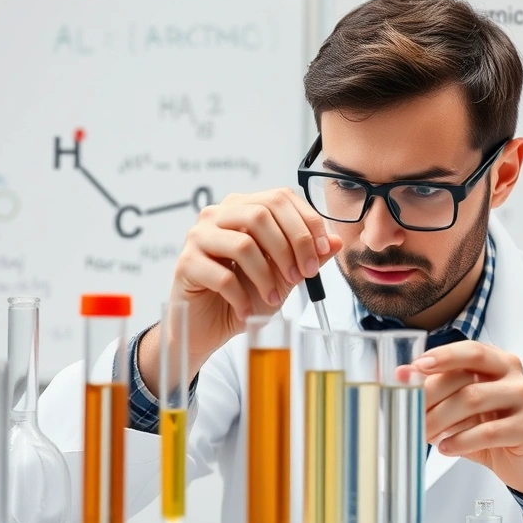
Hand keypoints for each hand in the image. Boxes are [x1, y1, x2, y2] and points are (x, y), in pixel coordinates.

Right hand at [140, 188, 342, 386]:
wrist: (208, 325)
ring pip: (243, 244)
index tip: (321, 253)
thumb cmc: (245, 293)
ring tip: (274, 298)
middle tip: (302, 277)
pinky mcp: (186, 264)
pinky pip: (222, 276)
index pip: (280, 198)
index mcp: (242, 207)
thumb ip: (308, 255)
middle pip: (261, 214)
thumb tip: (337, 241)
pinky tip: (246, 310)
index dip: (306, 223)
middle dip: (290, 247)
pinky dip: (242, 297)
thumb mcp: (284, 274)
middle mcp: (217, 215)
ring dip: (267, 275)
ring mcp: (198, 237)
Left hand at [410, 340, 522, 494]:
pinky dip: (461, 440)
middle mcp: (513, 374)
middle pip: (466, 377)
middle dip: (431, 395)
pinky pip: (489, 432)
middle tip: (409, 411)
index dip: (443, 356)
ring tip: (424, 433)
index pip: (469, 350)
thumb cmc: (489, 425)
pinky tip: (445, 448)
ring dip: (441, 419)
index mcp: (497, 360)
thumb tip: (401, 374)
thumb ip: (435, 385)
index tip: (417, 366)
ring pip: (473, 401)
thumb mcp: (460, 402)